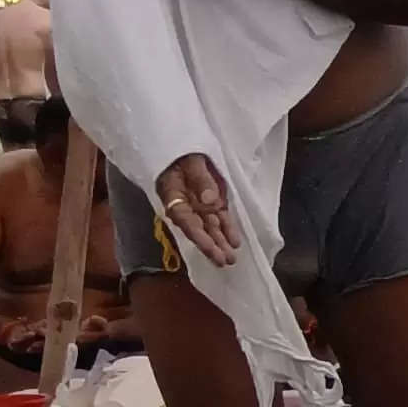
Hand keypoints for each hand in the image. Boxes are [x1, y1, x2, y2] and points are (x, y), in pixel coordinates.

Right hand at [150, 152, 243, 267]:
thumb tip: (210, 201)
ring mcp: (198, 204)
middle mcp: (184, 204)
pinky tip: (234, 243)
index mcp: (173, 194)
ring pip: (209, 226)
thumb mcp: (191, 160)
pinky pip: (219, 218)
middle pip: (197, 228)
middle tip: (223, 261)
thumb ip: (200, 178)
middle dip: (210, 246)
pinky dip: (227, 229)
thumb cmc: (182, 152)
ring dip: (219, 242)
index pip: (184, 219)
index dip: (197, 235)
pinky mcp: (211, 201)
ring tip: (230, 259)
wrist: (181, 144)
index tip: (209, 248)